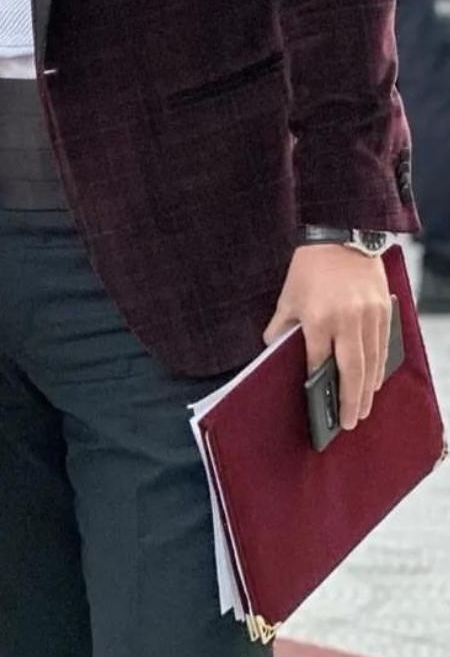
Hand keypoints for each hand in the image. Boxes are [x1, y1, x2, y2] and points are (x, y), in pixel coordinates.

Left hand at [263, 244, 392, 429]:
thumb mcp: (288, 296)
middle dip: (352, 401)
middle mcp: (347, 320)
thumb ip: (281, 326)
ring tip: (364, 409)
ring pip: (373, 362)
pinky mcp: (384, 309)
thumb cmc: (310, 266)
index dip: (319, 386)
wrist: (341, 234)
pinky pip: (384, 346)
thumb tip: (272, 350)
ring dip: (369, 389)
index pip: (319, 362)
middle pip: (352, 371)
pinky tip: (375, 380)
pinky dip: (380, 366)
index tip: (320, 407)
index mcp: (318, 318)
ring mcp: (370, 316)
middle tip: (351, 422)